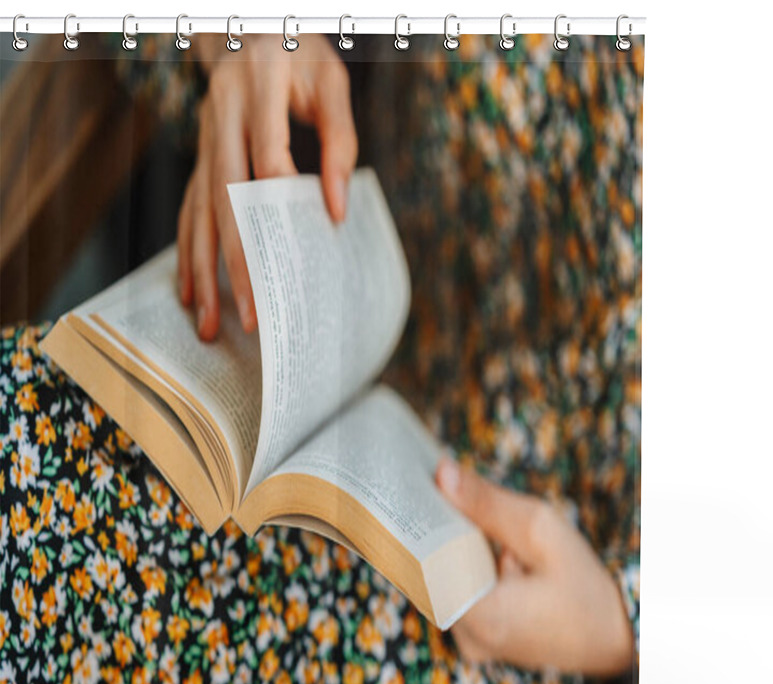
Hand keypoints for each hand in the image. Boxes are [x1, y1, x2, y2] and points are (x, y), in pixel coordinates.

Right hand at [178, 35, 357, 339]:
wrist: (250, 27)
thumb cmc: (300, 55)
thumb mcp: (331, 83)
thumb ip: (340, 141)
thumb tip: (336, 209)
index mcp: (258, 90)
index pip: (268, 160)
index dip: (282, 209)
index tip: (297, 258)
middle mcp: (221, 116)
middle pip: (227, 202)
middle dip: (237, 264)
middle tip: (250, 316)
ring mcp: (205, 138)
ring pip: (199, 212)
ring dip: (203, 270)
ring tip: (206, 321)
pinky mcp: (201, 156)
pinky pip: (189, 209)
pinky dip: (189, 251)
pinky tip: (189, 289)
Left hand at [435, 457, 634, 676]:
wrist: (618, 636)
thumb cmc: (586, 585)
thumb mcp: (541, 530)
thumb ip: (486, 504)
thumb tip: (441, 473)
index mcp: (483, 618)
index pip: (422, 566)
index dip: (415, 525)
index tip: (411, 489)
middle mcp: (468, 638)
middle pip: (428, 573)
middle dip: (432, 530)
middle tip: (429, 487)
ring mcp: (472, 644)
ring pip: (442, 582)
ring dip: (449, 547)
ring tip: (449, 506)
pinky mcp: (479, 639)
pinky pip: (457, 594)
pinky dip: (463, 566)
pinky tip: (474, 539)